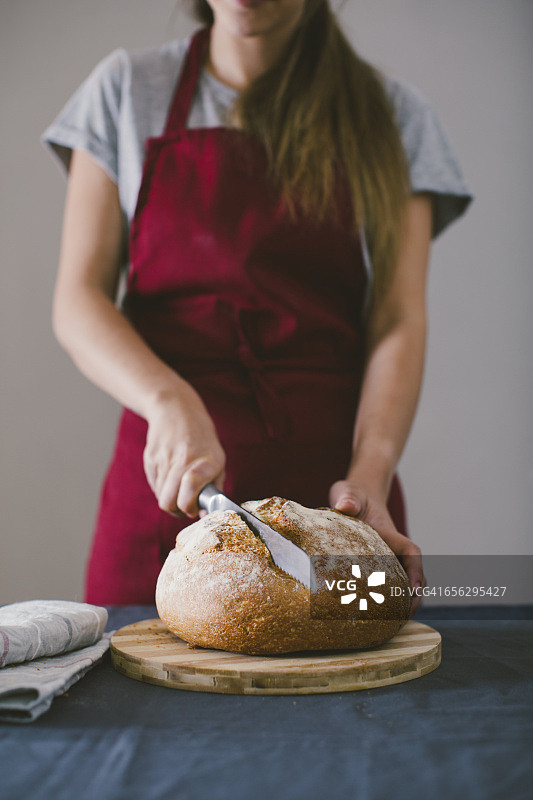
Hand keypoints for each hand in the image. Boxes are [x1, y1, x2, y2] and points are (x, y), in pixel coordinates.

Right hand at [143, 383, 225, 516]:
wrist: (176, 410)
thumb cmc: (202, 441)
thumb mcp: (218, 460)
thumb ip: (215, 488)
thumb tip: (206, 516)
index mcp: (206, 460)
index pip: (190, 488)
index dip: (188, 505)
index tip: (193, 509)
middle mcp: (184, 459)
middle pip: (169, 501)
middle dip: (176, 510)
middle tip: (185, 506)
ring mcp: (164, 458)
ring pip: (160, 496)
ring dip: (170, 499)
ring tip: (179, 488)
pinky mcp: (150, 458)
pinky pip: (154, 485)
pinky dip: (162, 488)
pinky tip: (170, 476)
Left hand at [329, 480, 425, 614]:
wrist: (352, 496)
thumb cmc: (352, 495)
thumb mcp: (349, 492)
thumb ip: (349, 497)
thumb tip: (345, 506)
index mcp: (389, 534)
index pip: (411, 553)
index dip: (416, 572)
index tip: (415, 589)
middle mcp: (390, 549)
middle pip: (410, 575)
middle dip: (411, 597)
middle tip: (401, 618)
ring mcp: (382, 559)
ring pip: (398, 583)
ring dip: (398, 602)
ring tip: (388, 625)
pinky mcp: (369, 566)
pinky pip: (380, 585)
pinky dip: (379, 600)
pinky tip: (367, 617)